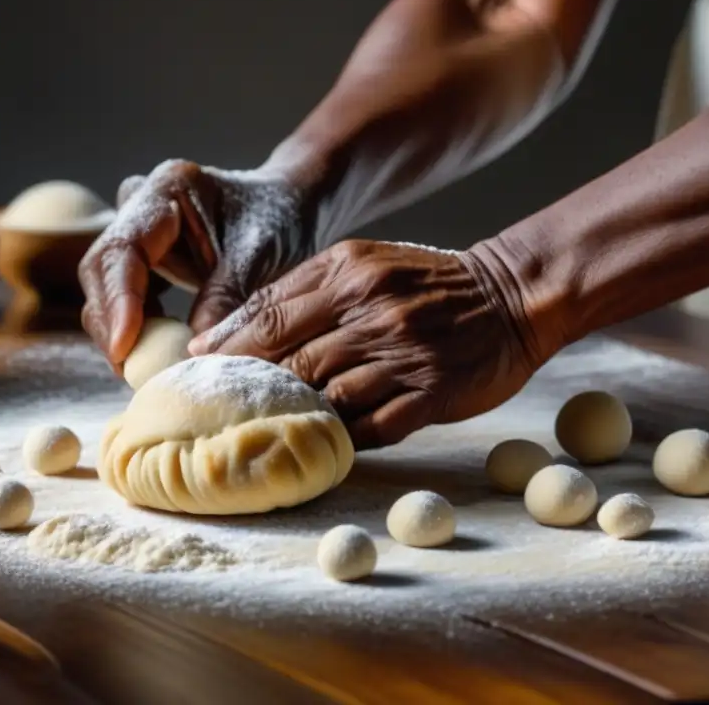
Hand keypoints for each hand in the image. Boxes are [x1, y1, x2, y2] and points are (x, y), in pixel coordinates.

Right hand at [79, 160, 315, 369]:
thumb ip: (224, 299)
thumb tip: (188, 354)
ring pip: (106, 286)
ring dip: (120, 330)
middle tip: (130, 370)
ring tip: (142, 369)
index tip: (124, 346)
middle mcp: (140, 203)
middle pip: (103, 268)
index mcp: (169, 188)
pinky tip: (154, 354)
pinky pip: (123, 296)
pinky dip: (135, 328)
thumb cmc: (278, 219)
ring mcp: (136, 229)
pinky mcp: (142, 257)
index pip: (125, 248)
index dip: (120, 300)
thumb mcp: (259, 256)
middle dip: (112, 323)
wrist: (288, 204)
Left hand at [188, 239, 541, 448]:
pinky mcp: (431, 393)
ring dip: (292, 416)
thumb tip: (247, 325)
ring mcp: (403, 354)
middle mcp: (372, 310)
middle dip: (249, 386)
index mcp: (350, 273)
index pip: (270, 311)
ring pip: (326, 395)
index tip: (197, 364)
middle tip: (216, 408)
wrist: (511, 295)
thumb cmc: (429, 282)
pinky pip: (373, 426)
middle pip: (290, 357)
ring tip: (260, 432)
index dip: (228, 342)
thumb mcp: (368, 262)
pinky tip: (321, 445)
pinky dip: (342, 438)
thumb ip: (311, 289)